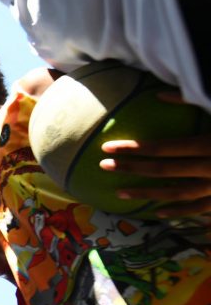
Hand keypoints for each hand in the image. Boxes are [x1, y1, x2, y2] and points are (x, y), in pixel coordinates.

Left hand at [100, 96, 210, 215]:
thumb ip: (192, 101)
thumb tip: (159, 93)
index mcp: (208, 145)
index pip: (163, 148)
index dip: (133, 148)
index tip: (106, 148)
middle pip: (163, 170)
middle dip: (131, 168)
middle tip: (103, 166)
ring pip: (177, 193)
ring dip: (146, 194)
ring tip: (119, 192)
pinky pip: (199, 208)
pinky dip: (178, 211)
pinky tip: (156, 211)